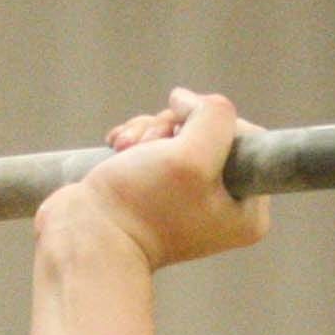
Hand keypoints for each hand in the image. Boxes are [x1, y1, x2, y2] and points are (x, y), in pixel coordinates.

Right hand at [37, 89, 270, 275]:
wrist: (86, 235)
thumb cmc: (141, 204)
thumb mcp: (192, 155)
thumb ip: (213, 117)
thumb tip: (188, 99)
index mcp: (248, 211)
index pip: (247, 137)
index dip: (210, 123)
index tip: (178, 138)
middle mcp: (225, 206)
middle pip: (211, 132)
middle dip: (172, 127)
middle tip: (147, 146)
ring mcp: (191, 198)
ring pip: (180, 133)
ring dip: (150, 130)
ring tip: (125, 148)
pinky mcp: (160, 189)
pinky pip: (158, 144)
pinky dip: (137, 138)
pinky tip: (118, 146)